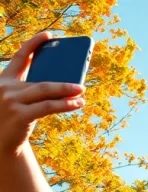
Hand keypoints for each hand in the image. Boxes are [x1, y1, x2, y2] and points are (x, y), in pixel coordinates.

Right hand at [0, 33, 85, 156]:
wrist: (0, 142)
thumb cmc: (13, 118)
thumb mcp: (18, 100)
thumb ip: (33, 89)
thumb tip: (66, 84)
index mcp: (4, 79)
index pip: (19, 56)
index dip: (34, 43)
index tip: (49, 34)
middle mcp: (5, 87)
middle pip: (41, 81)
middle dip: (63, 83)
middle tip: (81, 84)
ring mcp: (11, 101)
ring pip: (46, 91)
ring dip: (67, 92)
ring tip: (81, 92)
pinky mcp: (20, 115)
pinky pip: (48, 106)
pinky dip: (65, 104)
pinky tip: (77, 104)